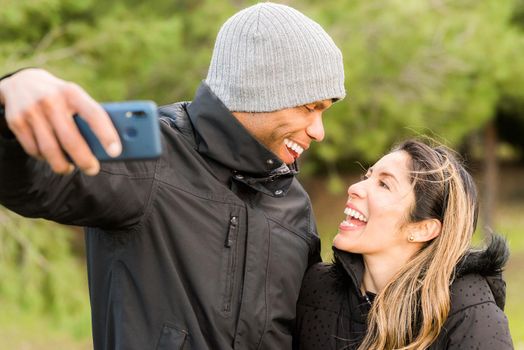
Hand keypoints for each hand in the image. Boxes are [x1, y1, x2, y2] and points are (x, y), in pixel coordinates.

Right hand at [0, 68, 121, 174]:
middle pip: (70, 139)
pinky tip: (52, 157)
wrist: (22, 82)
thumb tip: (107, 147)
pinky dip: (45, 159)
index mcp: (72, 92)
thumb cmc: (61, 96)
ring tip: (71, 168)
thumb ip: (89, 116)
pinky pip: (34, 150)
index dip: (106, 134)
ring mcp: (31, 111)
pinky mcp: (16, 121)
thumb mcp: (75, 97)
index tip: (116, 152)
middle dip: (84, 160)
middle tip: (93, 169)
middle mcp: (50, 100)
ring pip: (50, 150)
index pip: (94, 114)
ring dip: (63, 165)